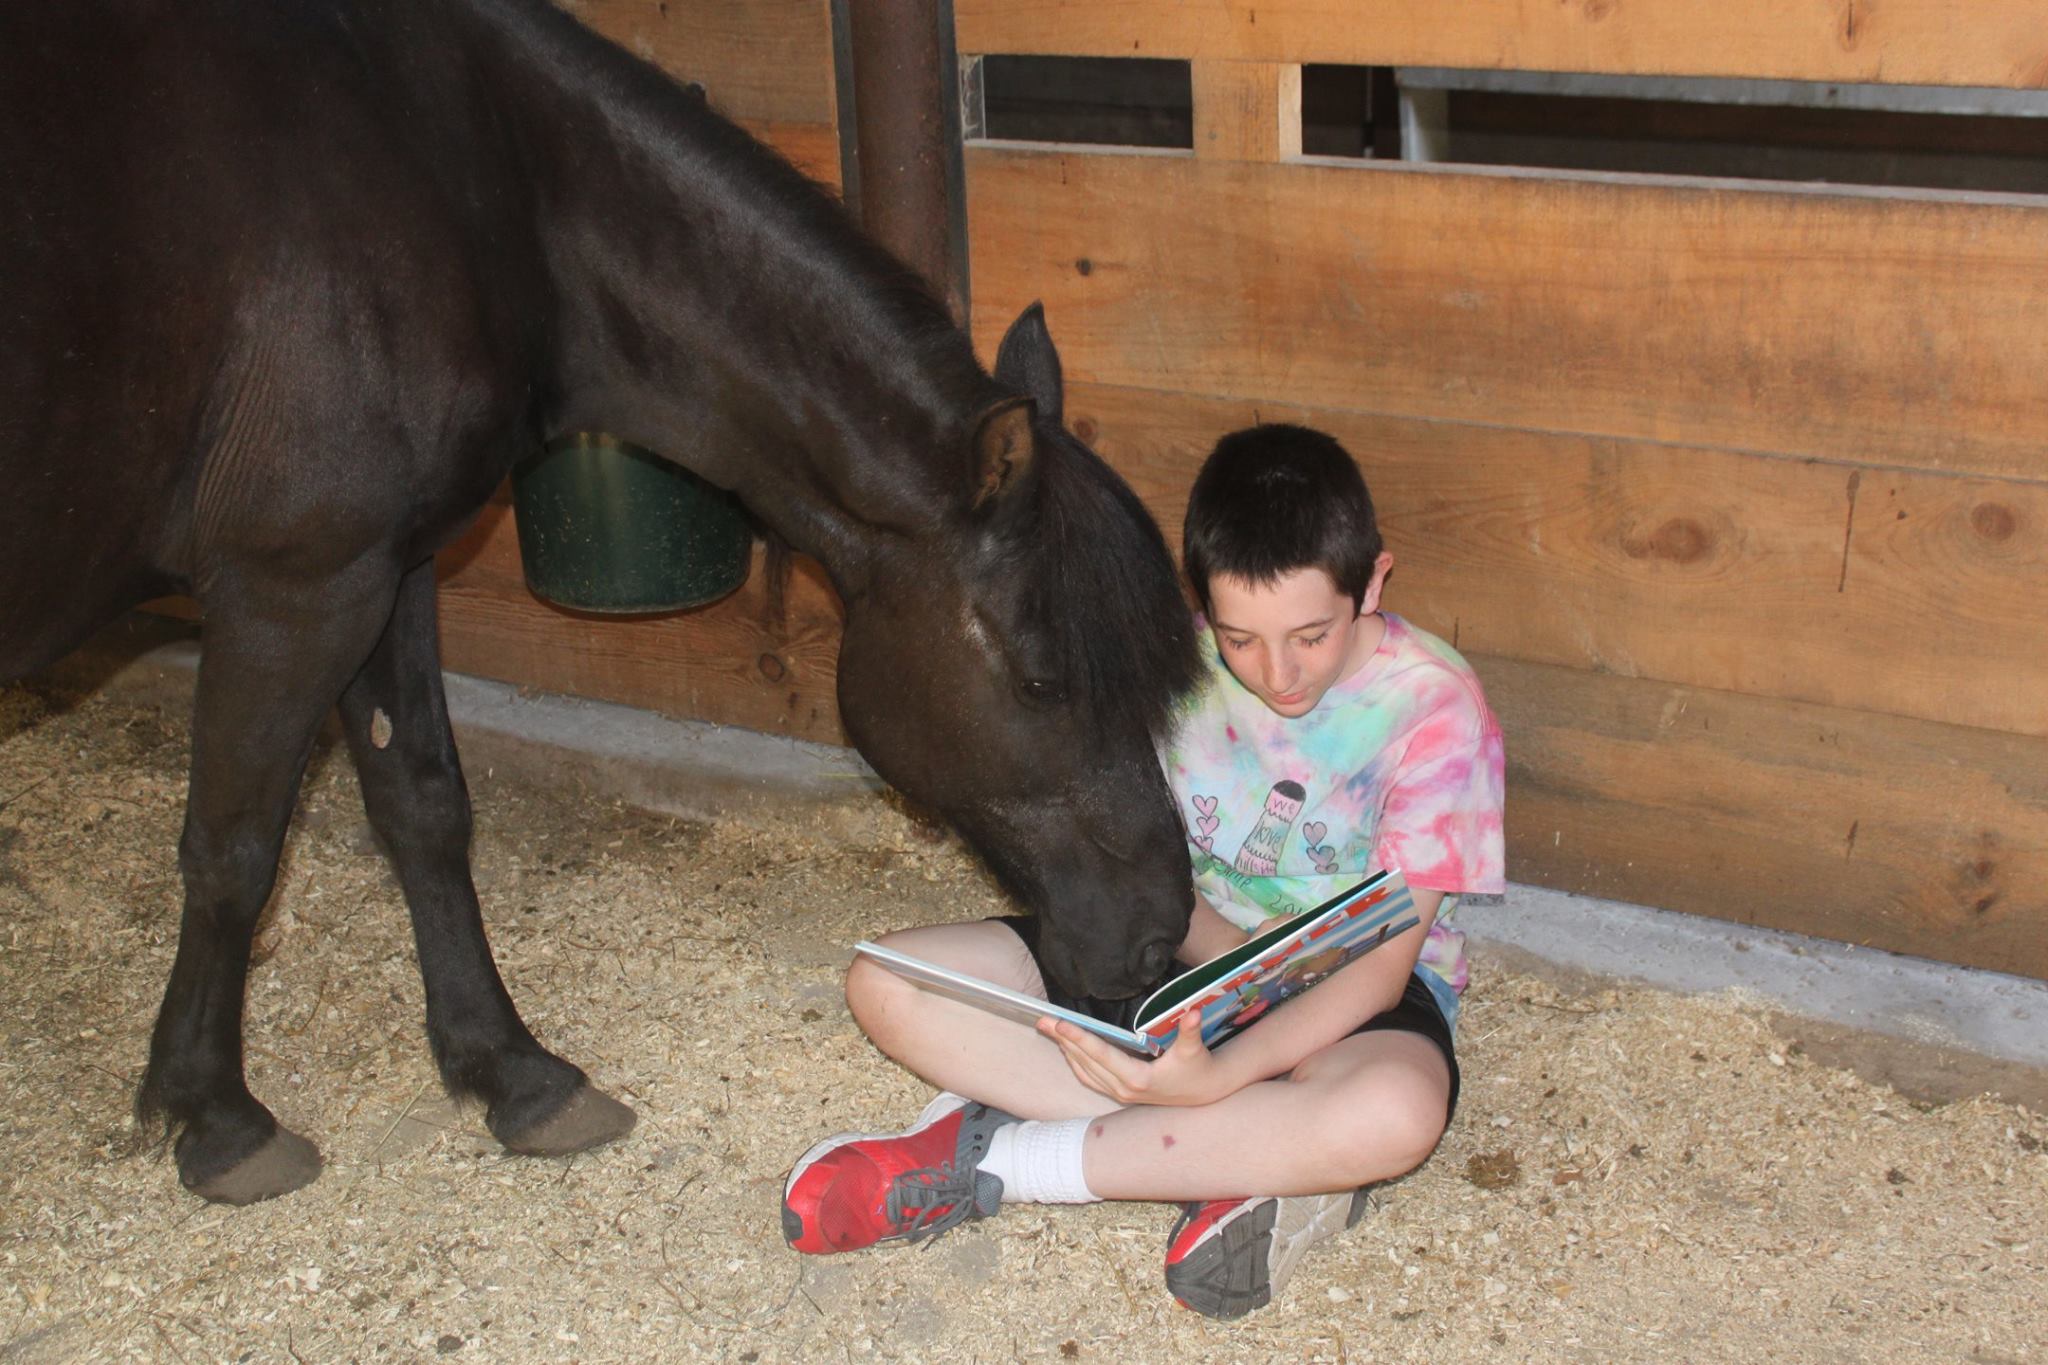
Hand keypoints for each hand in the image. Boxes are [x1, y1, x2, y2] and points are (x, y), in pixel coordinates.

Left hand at [1038, 1010, 1232, 1107]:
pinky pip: (1089, 1077)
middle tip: (1042, 1020)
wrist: (1202, 1092)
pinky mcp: (1118, 1092)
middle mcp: (1123, 1089)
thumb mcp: (1194, 1049)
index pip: (1102, 1055)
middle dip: (1063, 1040)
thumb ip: (1190, 1030)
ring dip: (1065, 1050)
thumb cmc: (1197, 1068)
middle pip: (1085, 1062)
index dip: (1080, 1039)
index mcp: (1138, 1079)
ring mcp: (1119, 1093)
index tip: (1061, 1024)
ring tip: (1048, 1029)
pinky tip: (1066, 1047)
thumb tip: (1193, 1011)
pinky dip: (1075, 1061)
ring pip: (1083, 1071)